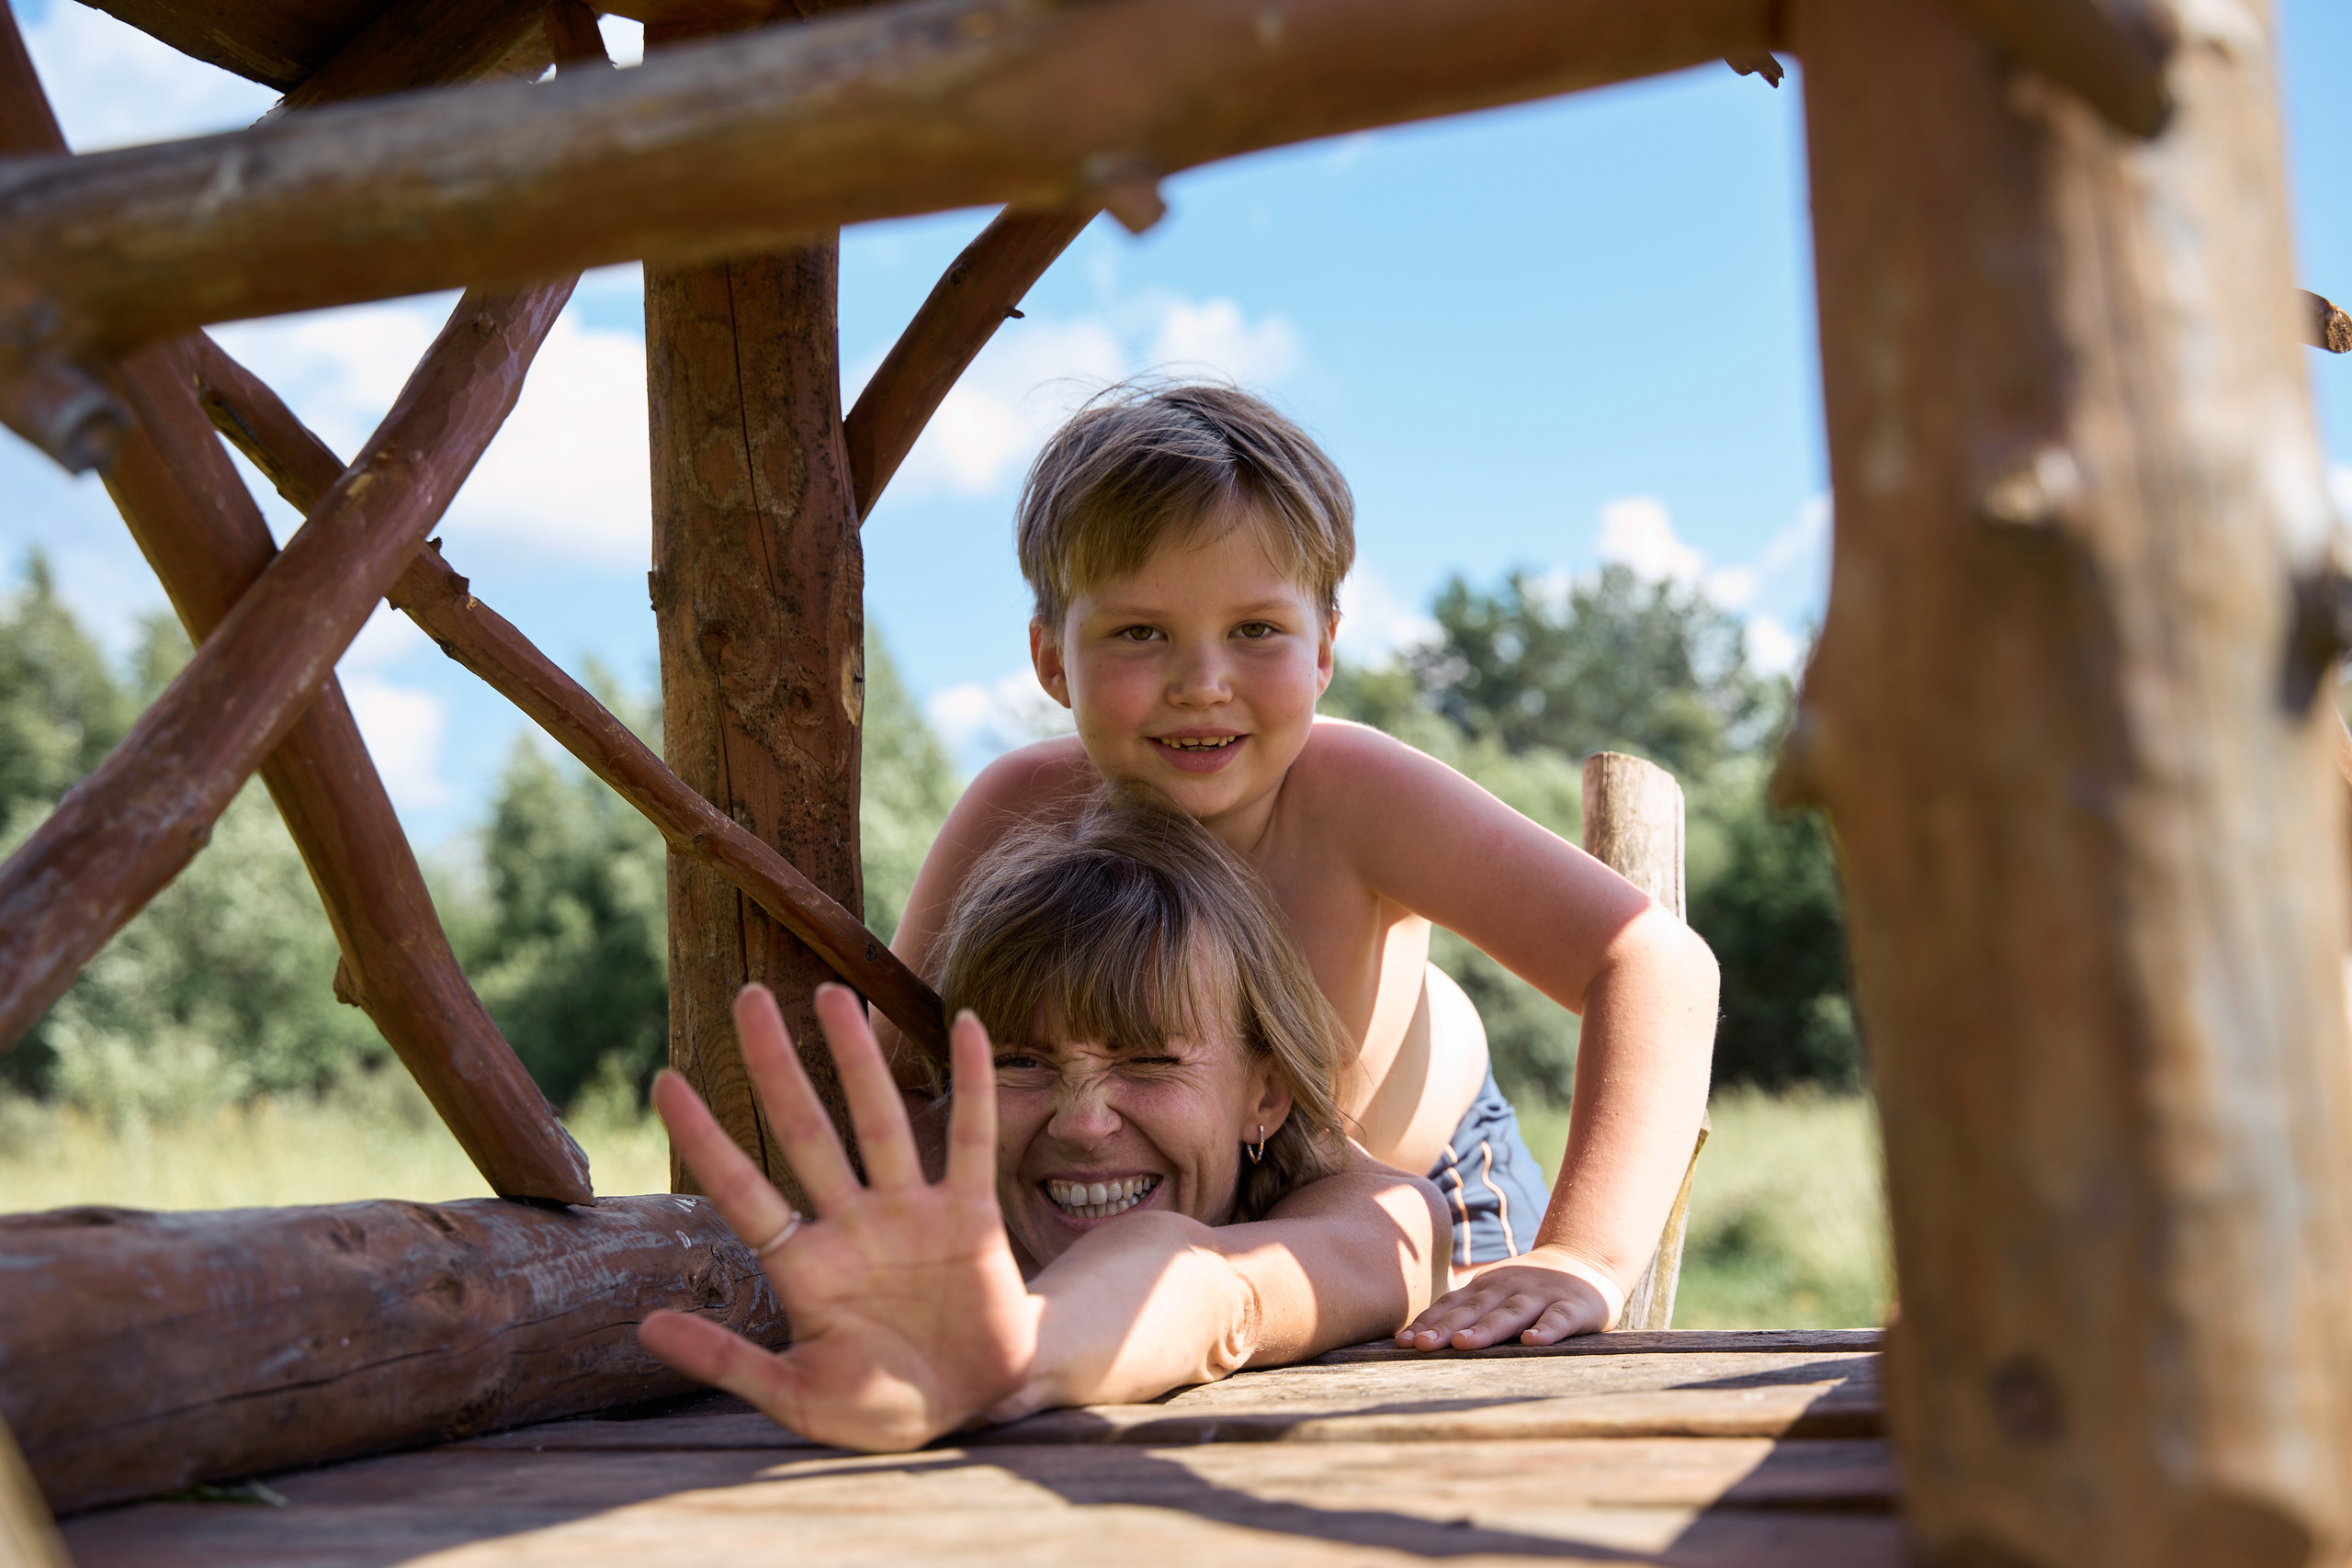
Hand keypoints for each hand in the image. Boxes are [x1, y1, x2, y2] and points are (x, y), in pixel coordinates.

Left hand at [638, 983, 1036, 1451]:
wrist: (975, 1407)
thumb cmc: (882, 1409)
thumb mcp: (799, 1398)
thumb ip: (728, 1361)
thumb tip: (645, 1326)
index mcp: (806, 1268)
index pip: (744, 1191)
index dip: (707, 1138)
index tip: (664, 1080)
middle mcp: (853, 1225)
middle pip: (807, 1131)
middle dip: (776, 1066)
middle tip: (748, 997)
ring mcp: (912, 1214)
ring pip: (879, 1119)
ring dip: (858, 1057)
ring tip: (835, 992)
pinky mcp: (970, 1215)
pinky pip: (971, 1139)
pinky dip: (973, 1085)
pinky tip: (967, 1028)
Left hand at [1393, 1245, 1621, 1349]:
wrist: (1587, 1262)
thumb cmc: (1530, 1290)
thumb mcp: (1496, 1294)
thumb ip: (1466, 1312)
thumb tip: (1416, 1339)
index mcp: (1487, 1287)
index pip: (1453, 1304)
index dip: (1428, 1322)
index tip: (1403, 1343)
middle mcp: (1510, 1288)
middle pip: (1474, 1309)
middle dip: (1446, 1327)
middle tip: (1421, 1345)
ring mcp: (1542, 1295)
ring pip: (1511, 1313)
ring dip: (1486, 1329)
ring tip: (1463, 1344)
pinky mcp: (1574, 1307)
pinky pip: (1559, 1319)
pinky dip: (1546, 1329)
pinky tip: (1532, 1341)